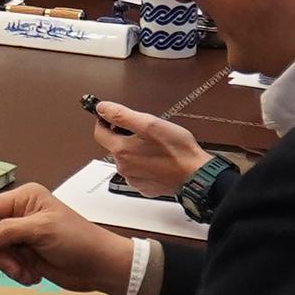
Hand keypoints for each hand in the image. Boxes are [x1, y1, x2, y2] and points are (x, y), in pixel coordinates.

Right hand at [0, 184, 133, 294]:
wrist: (98, 266)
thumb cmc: (78, 241)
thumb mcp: (41, 231)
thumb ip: (8, 231)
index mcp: (25, 198)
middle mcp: (21, 215)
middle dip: (1, 254)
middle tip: (15, 266)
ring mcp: (24, 236)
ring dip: (10, 266)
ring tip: (27, 273)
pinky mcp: (27, 254)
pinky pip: (8, 263)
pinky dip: (17, 272)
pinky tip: (33, 275)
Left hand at [86, 102, 211, 197]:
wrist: (196, 175)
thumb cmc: (177, 149)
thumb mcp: (150, 124)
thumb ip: (122, 115)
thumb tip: (101, 108)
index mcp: (121, 150)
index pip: (99, 133)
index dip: (104, 121)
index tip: (113, 116)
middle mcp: (123, 167)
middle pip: (114, 146)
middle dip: (124, 136)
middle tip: (145, 131)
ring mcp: (133, 179)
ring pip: (126, 159)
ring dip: (135, 151)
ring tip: (155, 146)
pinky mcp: (144, 186)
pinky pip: (137, 171)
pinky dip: (144, 164)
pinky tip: (158, 160)